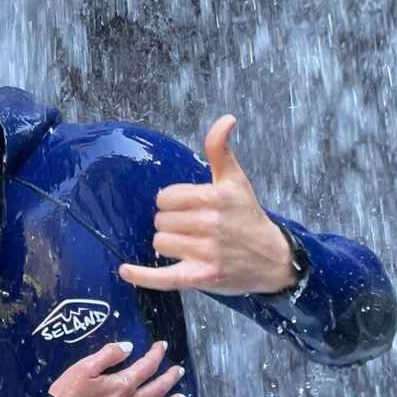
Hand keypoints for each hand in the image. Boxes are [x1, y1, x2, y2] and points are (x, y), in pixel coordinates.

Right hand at [47, 341, 185, 396]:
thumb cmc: (67, 395)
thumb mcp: (83, 368)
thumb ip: (108, 355)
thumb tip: (129, 347)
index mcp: (122, 384)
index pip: (147, 366)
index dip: (157, 354)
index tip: (162, 346)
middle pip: (158, 388)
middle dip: (170, 377)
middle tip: (179, 371)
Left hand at [119, 115, 295, 295]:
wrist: (272, 259)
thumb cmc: (248, 217)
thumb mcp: (236, 181)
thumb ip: (221, 150)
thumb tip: (226, 119)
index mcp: (214, 197)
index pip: (165, 197)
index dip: (171, 203)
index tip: (187, 208)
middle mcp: (210, 223)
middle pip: (161, 221)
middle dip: (171, 224)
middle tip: (193, 229)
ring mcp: (206, 252)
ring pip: (160, 244)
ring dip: (169, 246)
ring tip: (190, 247)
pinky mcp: (201, 276)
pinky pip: (162, 277)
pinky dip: (141, 276)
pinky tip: (125, 270)